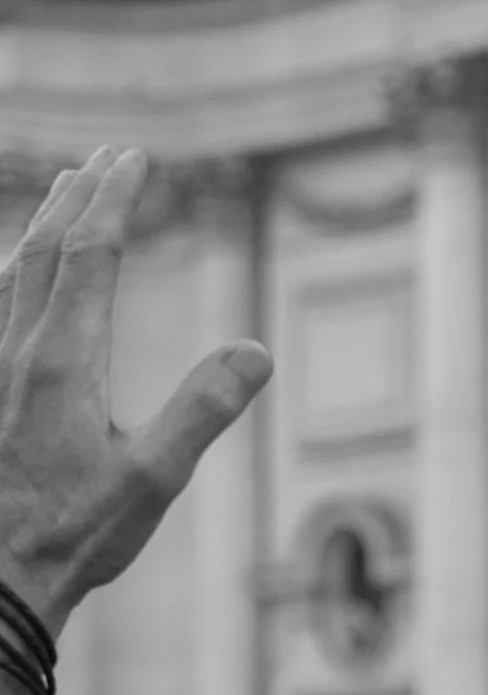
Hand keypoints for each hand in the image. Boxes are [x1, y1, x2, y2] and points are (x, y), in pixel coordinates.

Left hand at [0, 153, 271, 632]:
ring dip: (41, 225)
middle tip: (108, 158)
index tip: (136, 158)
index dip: (116, 200)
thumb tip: (256, 352)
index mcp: (64, 362)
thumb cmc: (74, 536)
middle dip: (79, 197)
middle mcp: (18, 351)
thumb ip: (203, 410)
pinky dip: (12, 271)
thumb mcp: (154, 481)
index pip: (92, 255)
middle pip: (47, 249)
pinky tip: (17, 277)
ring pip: (11, 273)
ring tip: (62, 193)